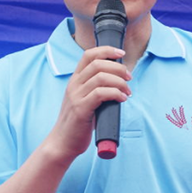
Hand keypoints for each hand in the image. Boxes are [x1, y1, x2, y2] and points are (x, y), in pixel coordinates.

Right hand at [46, 46, 131, 163]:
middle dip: (118, 68)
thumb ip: (94, 88)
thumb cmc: (77, 123)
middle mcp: (74, 85)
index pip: (88, 55)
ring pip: (101, 77)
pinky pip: (101, 94)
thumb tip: (118, 80)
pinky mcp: (81, 109)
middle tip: (129, 78)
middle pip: (98, 64)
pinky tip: (121, 100)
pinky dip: (115, 94)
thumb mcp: (83, 99)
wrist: (62, 143)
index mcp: (75, 80)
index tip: (121, 54)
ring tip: (127, 92)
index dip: (106, 50)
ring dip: (120, 82)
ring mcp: (76, 96)